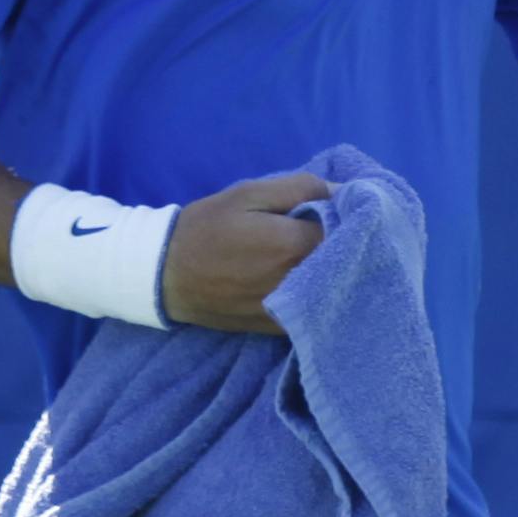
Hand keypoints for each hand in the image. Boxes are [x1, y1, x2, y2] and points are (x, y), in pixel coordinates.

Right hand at [159, 166, 333, 331]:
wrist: (166, 276)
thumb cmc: (207, 227)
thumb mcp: (249, 193)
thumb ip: (301, 188)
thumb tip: (345, 191)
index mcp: (293, 245)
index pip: (349, 229)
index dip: (351, 217)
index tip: (344, 209)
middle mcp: (300, 282)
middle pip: (347, 261)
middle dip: (349, 243)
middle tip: (334, 229)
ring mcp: (291, 310)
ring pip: (334, 286)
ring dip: (337, 269)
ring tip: (324, 252)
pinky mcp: (281, 328)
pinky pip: (316, 307)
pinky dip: (320, 292)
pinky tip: (311, 278)